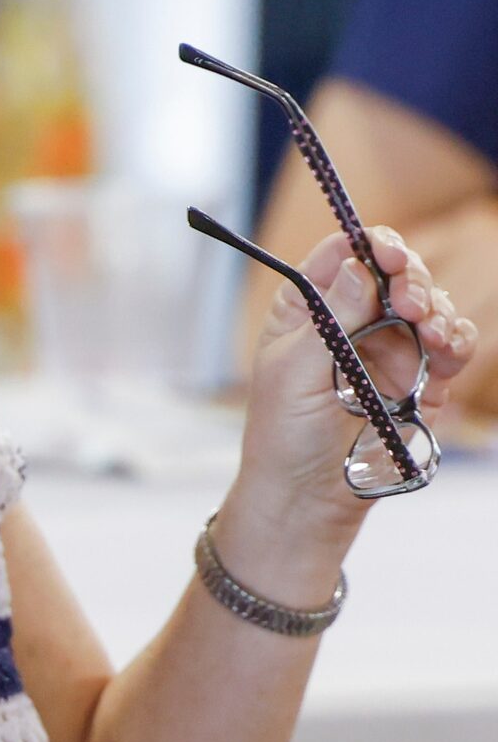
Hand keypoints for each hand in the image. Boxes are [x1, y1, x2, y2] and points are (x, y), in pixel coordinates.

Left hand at [238, 225, 477, 532]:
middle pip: (396, 272)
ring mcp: (390, 346)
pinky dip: (457, 342)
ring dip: (439, 312)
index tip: (390, 256)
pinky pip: (451, 344)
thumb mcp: (294, 371)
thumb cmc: (284, 434)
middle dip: (412, 279)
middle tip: (411, 306)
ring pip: (430, 304)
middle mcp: (352, 318)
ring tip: (430, 336)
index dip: (370, 246)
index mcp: (307, 307)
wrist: (311, 495)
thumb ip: (331, 319)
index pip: (343, 254)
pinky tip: (447, 352)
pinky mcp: (420, 377)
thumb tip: (360, 266)